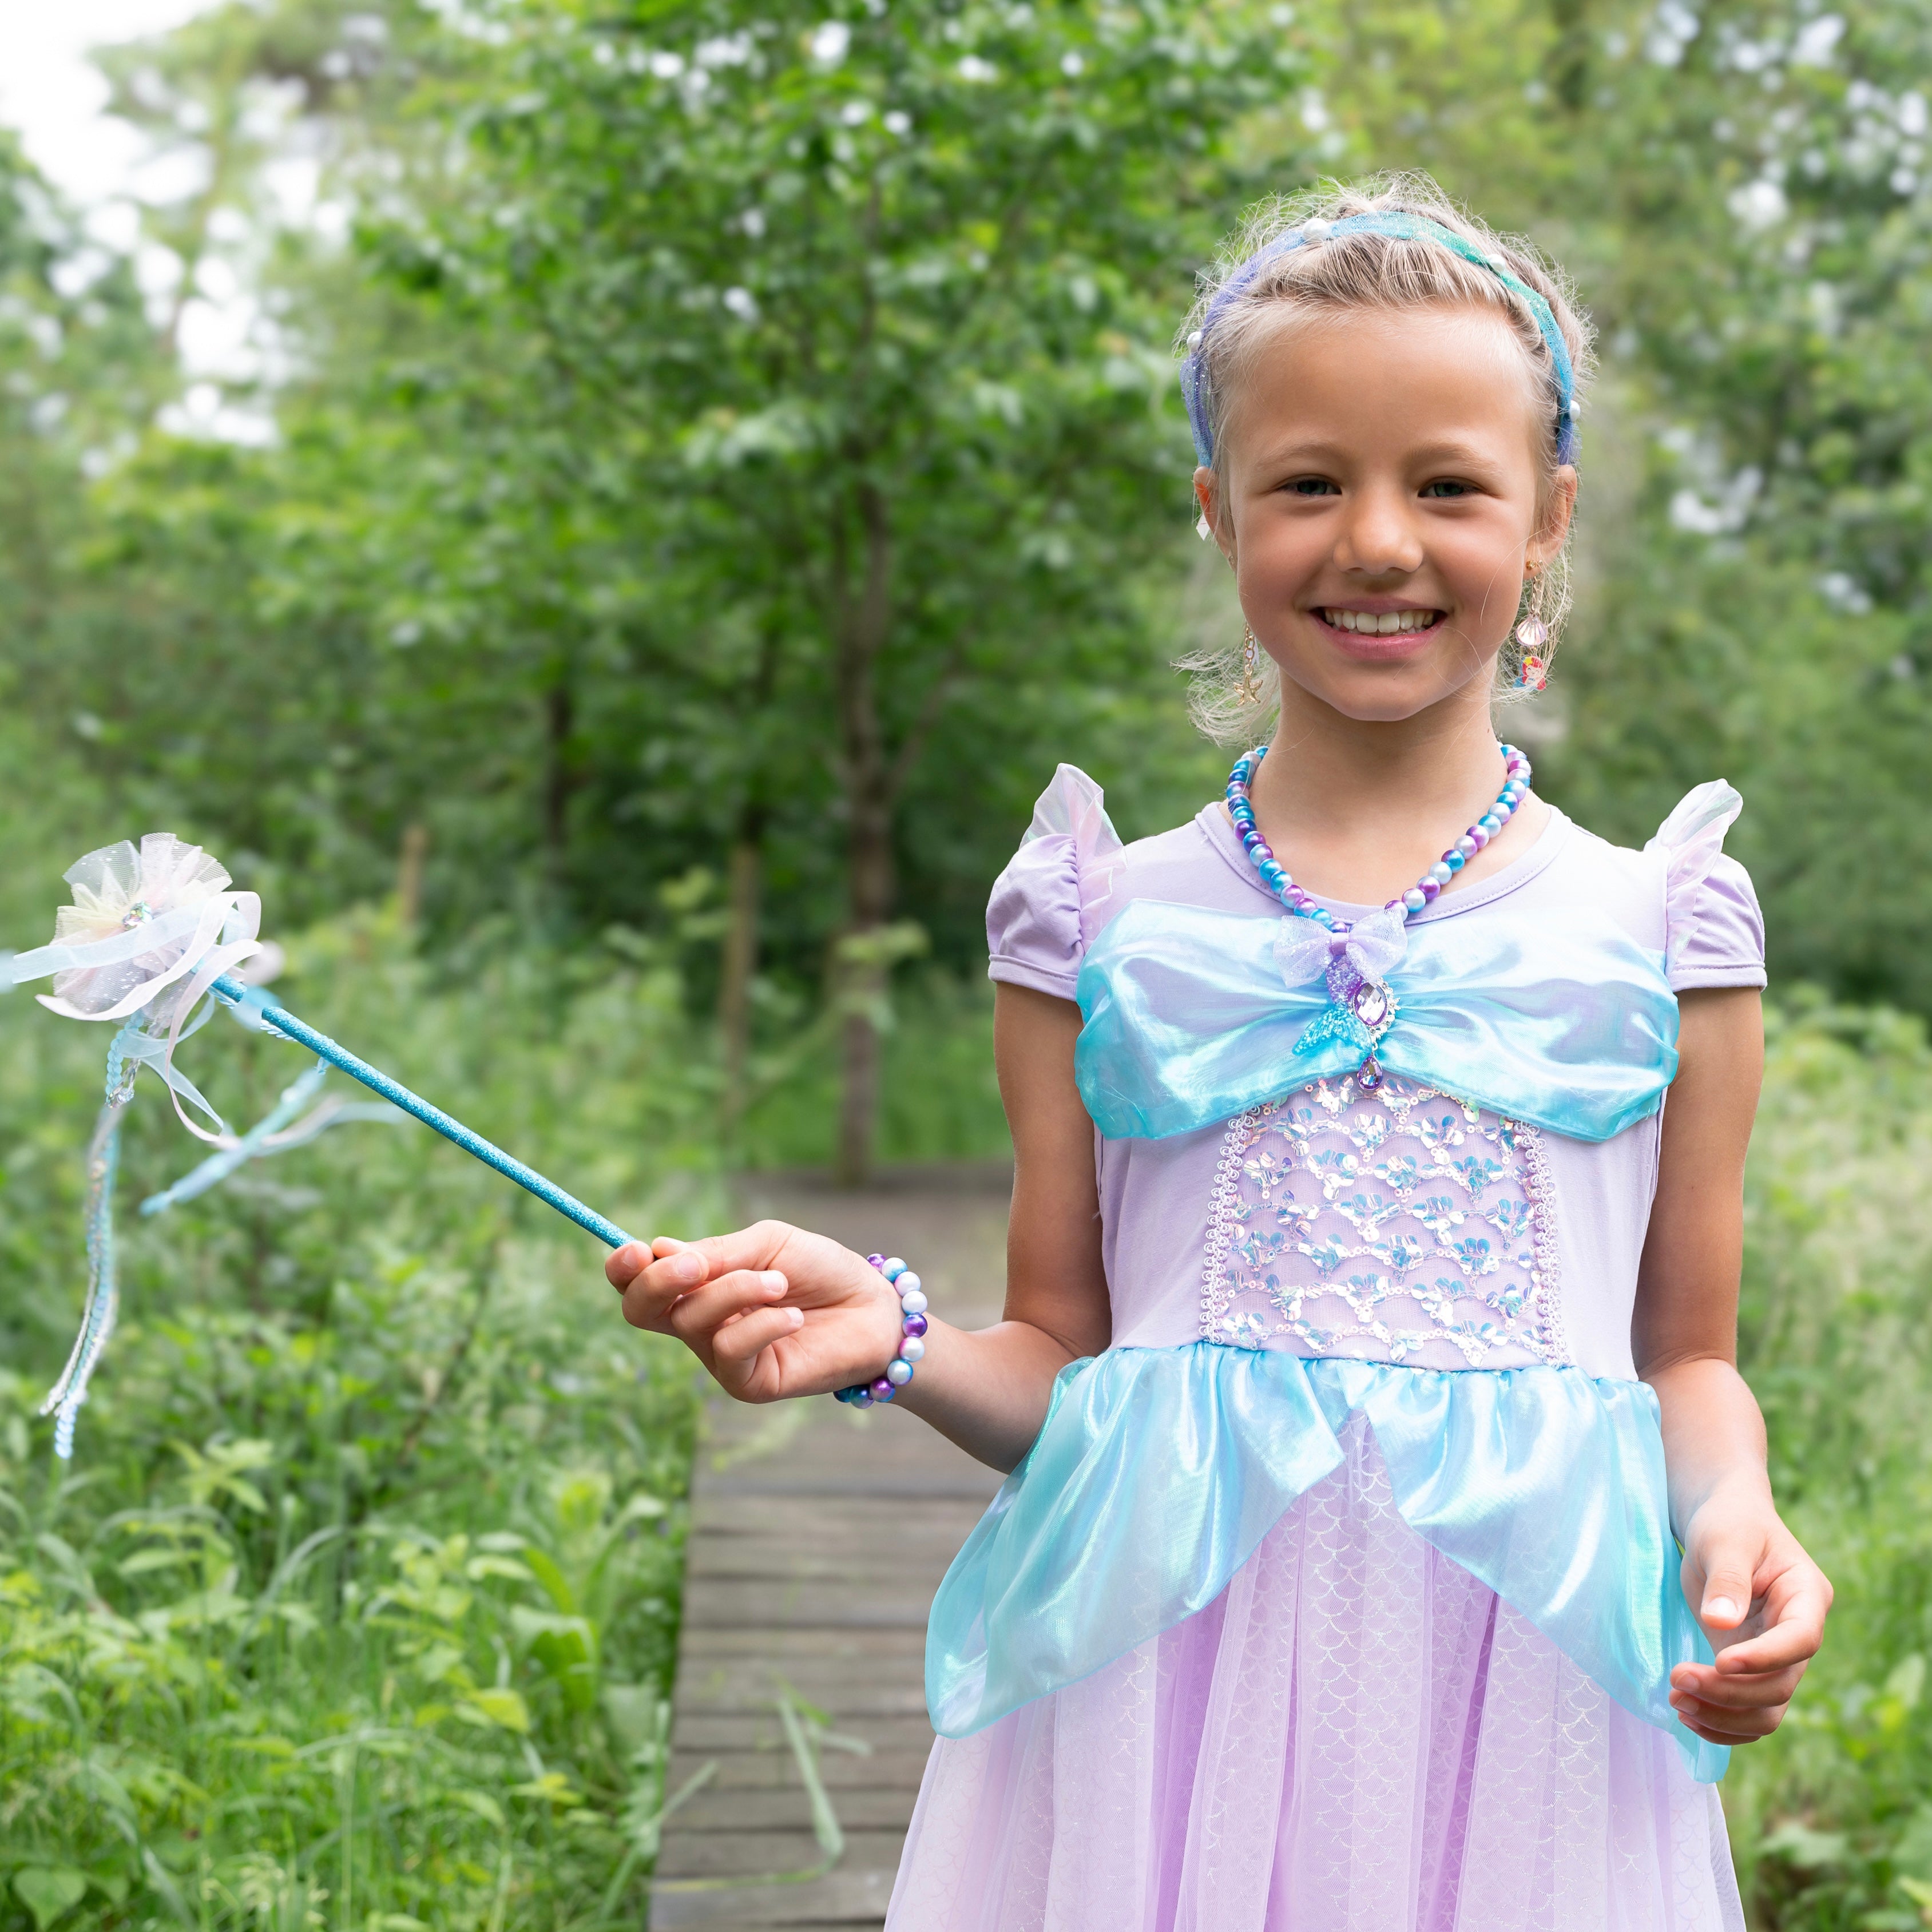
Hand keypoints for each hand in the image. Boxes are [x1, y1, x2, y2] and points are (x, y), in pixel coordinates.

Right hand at [605, 1220, 903, 1402]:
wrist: (873, 1308)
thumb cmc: (822, 1270)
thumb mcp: (769, 1245)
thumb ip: (718, 1253)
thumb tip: (660, 1252)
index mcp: (697, 1283)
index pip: (637, 1281)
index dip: (624, 1267)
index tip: (637, 1251)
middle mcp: (699, 1322)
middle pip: (640, 1309)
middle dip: (657, 1283)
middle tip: (696, 1266)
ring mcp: (719, 1356)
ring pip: (692, 1321)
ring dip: (735, 1292)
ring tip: (781, 1283)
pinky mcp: (747, 1382)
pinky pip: (730, 1352)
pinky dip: (761, 1326)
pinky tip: (794, 1317)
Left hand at [1670, 1486, 1831, 1746]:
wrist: (1721, 1520)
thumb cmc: (1728, 1522)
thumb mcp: (1725, 1539)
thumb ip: (1727, 1579)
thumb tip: (1719, 1623)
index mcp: (1807, 1598)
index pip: (1799, 1642)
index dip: (1763, 1658)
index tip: (1718, 1660)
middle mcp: (1798, 1634)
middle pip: (1779, 1685)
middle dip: (1730, 1692)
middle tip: (1677, 1679)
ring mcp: (1775, 1655)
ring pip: (1766, 1709)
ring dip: (1723, 1715)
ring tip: (1676, 1700)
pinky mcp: (1748, 1667)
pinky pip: (1747, 1710)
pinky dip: (1721, 1721)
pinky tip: (1687, 1714)